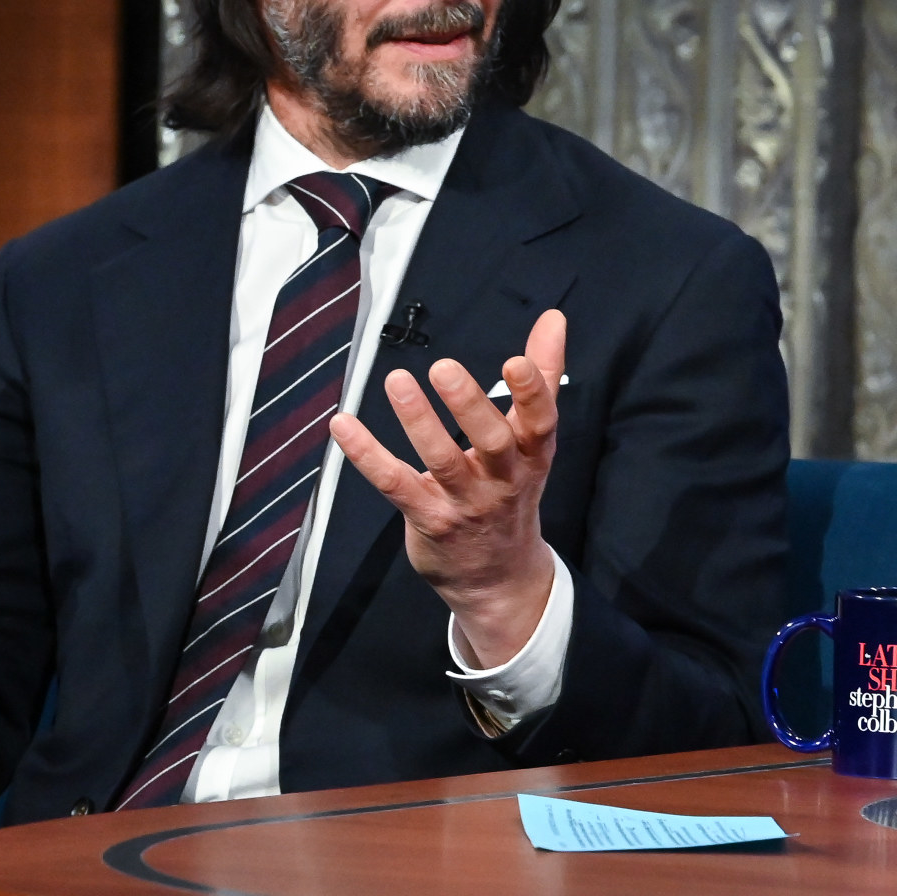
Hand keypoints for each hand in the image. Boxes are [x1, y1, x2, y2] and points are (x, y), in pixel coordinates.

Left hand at [331, 308, 564, 665]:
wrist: (497, 576)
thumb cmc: (511, 491)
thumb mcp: (534, 440)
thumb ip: (543, 377)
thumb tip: (553, 319)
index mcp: (532, 455)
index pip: (540, 423)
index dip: (532, 393)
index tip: (516, 361)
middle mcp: (502, 480)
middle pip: (492, 442)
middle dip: (469, 405)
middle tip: (443, 368)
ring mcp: (465, 503)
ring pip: (441, 461)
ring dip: (418, 422)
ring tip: (397, 381)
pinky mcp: (428, 519)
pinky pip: (395, 484)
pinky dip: (367, 455)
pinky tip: (343, 425)